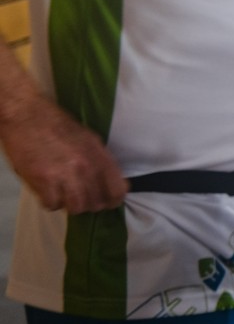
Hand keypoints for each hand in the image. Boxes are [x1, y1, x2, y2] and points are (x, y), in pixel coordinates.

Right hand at [1, 107, 126, 213]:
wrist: (26, 116)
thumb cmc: (57, 125)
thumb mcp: (88, 138)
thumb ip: (99, 160)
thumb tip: (110, 182)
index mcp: (99, 154)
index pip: (117, 189)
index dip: (114, 200)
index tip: (108, 202)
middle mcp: (85, 166)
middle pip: (96, 202)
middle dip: (90, 204)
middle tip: (82, 199)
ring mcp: (64, 174)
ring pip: (76, 207)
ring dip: (71, 205)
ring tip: (65, 196)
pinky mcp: (43, 180)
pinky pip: (52, 205)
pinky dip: (50, 202)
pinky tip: (48, 192)